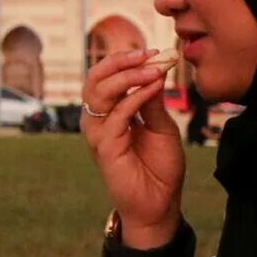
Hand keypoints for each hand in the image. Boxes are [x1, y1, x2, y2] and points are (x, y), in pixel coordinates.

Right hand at [81, 47, 184, 245]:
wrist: (160, 204)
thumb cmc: (159, 168)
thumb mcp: (161, 127)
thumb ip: (152, 102)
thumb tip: (154, 70)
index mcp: (108, 113)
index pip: (106, 77)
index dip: (125, 61)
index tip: (154, 52)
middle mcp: (98, 120)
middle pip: (95, 79)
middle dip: (120, 62)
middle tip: (148, 54)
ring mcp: (98, 133)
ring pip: (100, 92)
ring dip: (128, 76)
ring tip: (153, 69)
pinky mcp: (104, 147)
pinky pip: (116, 114)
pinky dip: (135, 97)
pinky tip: (153, 88)